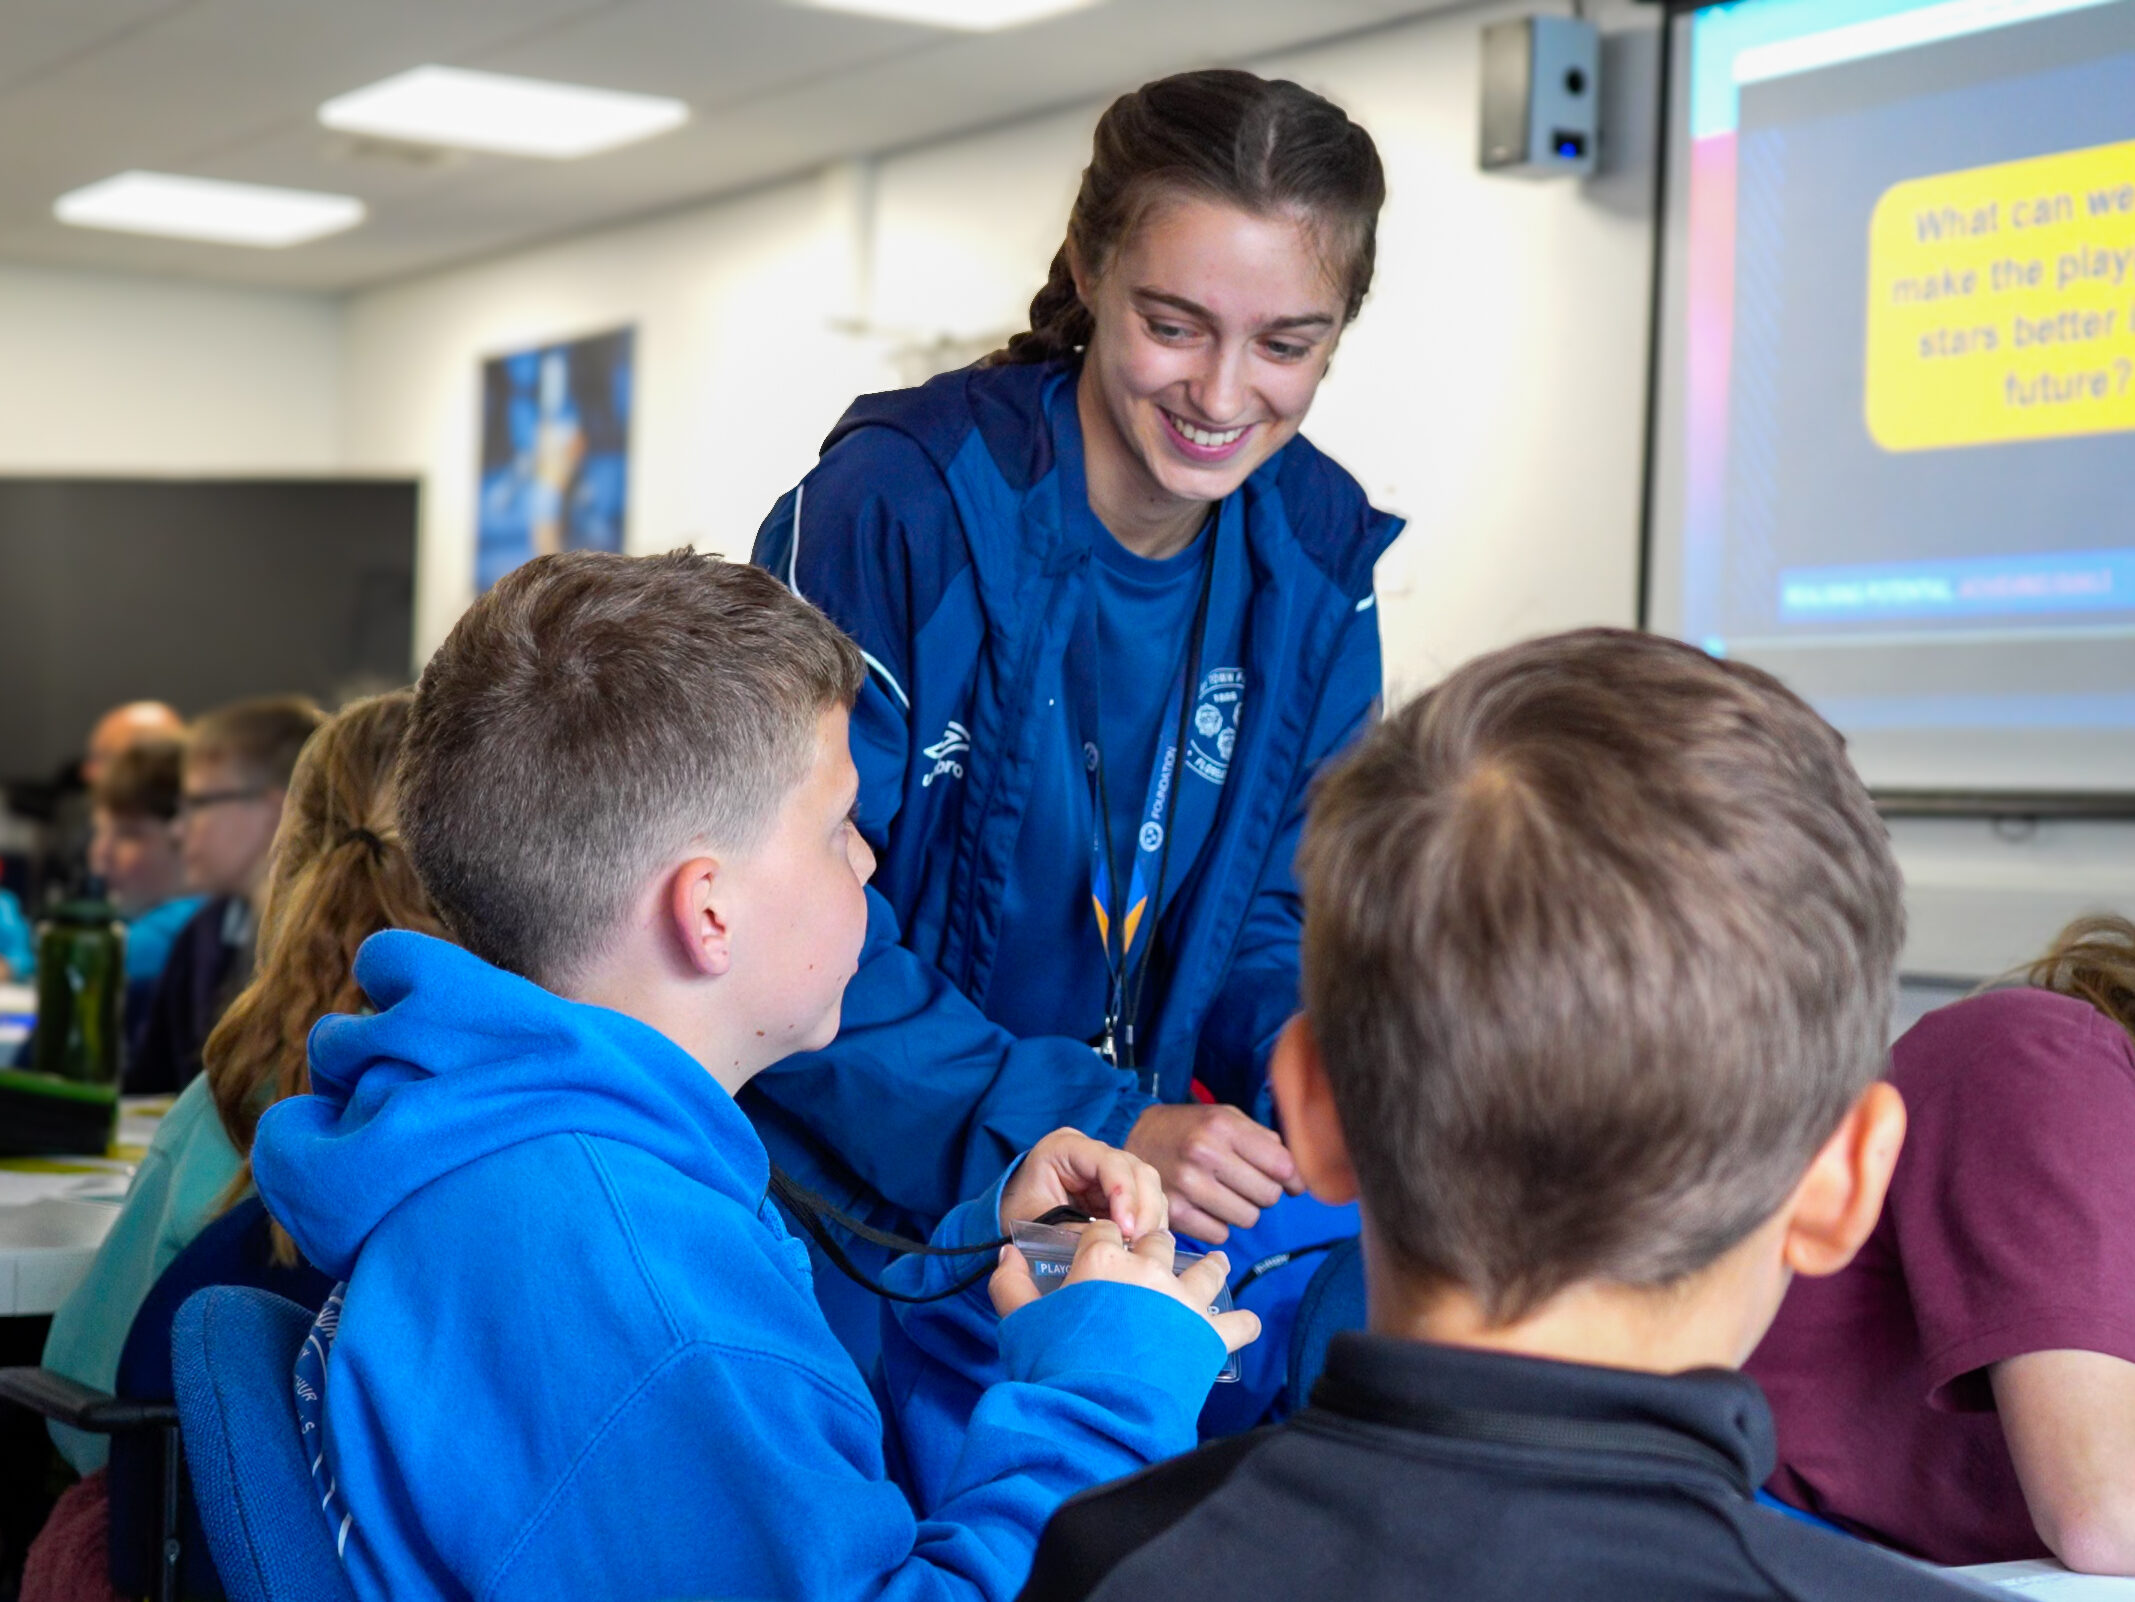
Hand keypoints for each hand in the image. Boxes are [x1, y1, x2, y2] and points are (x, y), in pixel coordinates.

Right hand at [990, 1218, 1260, 1359]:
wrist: (1097, 1411)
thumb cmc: (1053, 1367)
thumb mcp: (1020, 1323)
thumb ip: (1010, 1286)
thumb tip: (1008, 1256)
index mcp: (1102, 1262)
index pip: (1104, 1232)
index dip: (1103, 1238)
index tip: (1106, 1247)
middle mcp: (1147, 1271)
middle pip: (1158, 1242)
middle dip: (1156, 1245)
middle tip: (1158, 1254)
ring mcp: (1183, 1302)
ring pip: (1207, 1271)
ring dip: (1212, 1267)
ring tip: (1218, 1264)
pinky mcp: (1209, 1337)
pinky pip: (1237, 1325)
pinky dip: (1242, 1324)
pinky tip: (1246, 1324)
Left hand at [999, 1128, 1167, 1240]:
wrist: (1014, 1213)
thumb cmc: (1018, 1210)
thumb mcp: (1034, 1220)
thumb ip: (1068, 1229)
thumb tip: (1106, 1244)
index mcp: (1066, 1147)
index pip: (1108, 1161)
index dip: (1123, 1193)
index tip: (1125, 1229)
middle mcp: (1094, 1152)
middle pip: (1137, 1171)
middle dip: (1143, 1209)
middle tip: (1137, 1243)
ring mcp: (1111, 1169)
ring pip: (1149, 1186)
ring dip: (1150, 1218)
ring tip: (1140, 1248)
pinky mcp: (1121, 1190)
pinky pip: (1147, 1202)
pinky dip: (1149, 1224)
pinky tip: (1141, 1245)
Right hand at [1125, 1103, 1302, 1242]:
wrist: (1135, 1137)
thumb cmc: (1191, 1129)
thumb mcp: (1225, 1117)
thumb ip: (1264, 1140)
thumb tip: (1298, 1178)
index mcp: (1222, 1126)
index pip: (1282, 1165)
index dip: (1292, 1177)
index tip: (1288, 1180)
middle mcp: (1204, 1154)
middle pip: (1268, 1196)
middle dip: (1265, 1192)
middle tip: (1248, 1184)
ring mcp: (1187, 1185)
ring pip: (1248, 1218)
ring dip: (1243, 1210)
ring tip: (1225, 1193)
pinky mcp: (1174, 1212)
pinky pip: (1221, 1234)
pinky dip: (1219, 1224)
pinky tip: (1206, 1207)